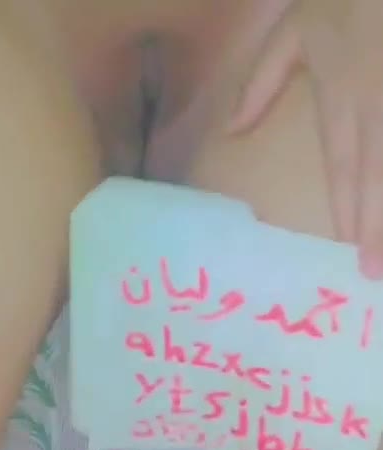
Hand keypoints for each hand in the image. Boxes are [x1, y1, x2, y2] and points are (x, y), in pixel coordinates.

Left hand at [228, 0, 382, 279]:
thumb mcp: (297, 23)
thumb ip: (264, 80)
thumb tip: (232, 131)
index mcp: (342, 95)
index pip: (345, 166)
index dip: (348, 211)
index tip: (352, 252)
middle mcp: (375, 105)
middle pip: (374, 176)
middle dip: (375, 228)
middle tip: (376, 274)